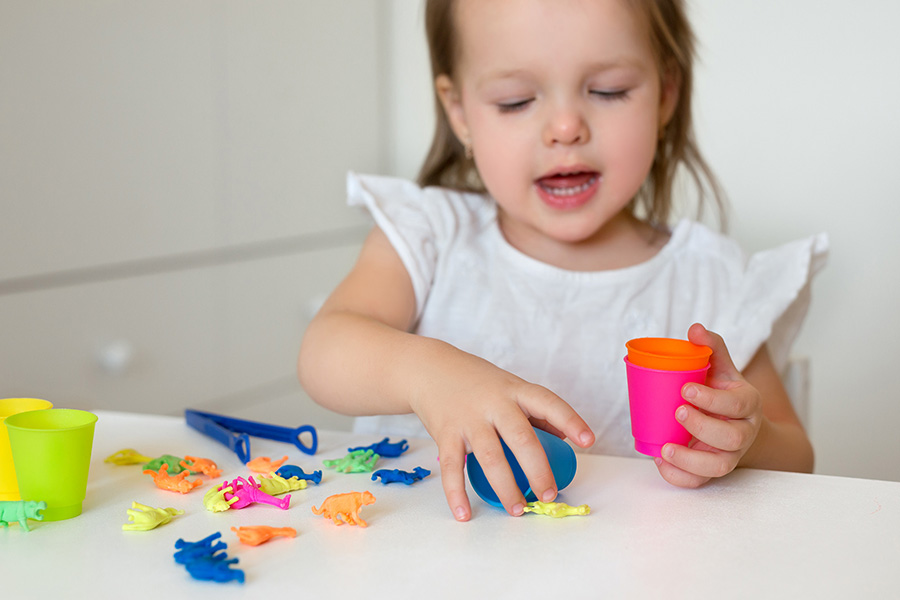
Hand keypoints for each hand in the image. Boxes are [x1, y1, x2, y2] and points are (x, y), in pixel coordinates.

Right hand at [408, 341, 594, 520]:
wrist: (430, 370)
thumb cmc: (478, 382)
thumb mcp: (510, 387)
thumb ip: (536, 410)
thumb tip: (564, 438)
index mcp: (516, 390)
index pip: (548, 402)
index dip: (570, 420)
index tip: (588, 441)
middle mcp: (494, 403)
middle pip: (521, 437)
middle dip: (537, 469)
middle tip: (549, 494)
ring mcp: (468, 419)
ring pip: (490, 457)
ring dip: (505, 487)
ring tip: (517, 509)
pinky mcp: (445, 433)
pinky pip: (452, 467)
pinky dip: (457, 493)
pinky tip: (465, 513)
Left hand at [655, 323, 762, 486]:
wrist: (735, 423)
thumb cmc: (723, 391)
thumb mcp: (721, 368)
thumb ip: (711, 348)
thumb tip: (695, 329)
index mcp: (748, 403)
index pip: (739, 403)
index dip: (714, 399)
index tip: (686, 389)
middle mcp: (744, 432)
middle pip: (733, 438)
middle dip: (704, 427)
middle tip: (677, 412)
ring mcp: (730, 455)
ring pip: (719, 466)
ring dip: (691, 460)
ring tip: (665, 447)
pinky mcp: (713, 471)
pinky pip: (701, 483)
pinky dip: (680, 477)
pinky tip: (661, 462)